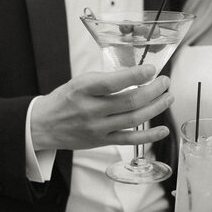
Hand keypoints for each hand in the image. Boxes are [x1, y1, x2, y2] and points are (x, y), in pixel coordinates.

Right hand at [31, 64, 172, 150]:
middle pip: (130, 101)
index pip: (113, 82)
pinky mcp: (103, 141)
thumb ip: (105, 81)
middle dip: (154, 90)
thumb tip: (137, 76)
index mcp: (83, 89)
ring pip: (134, 119)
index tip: (152, 69)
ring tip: (168, 98)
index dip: (136, 75)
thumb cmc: (65, 100)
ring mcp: (98, 128)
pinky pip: (130, 140)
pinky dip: (149, 136)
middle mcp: (91, 110)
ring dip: (156, 108)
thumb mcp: (79, 82)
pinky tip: (163, 129)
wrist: (44, 125)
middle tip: (165, 82)